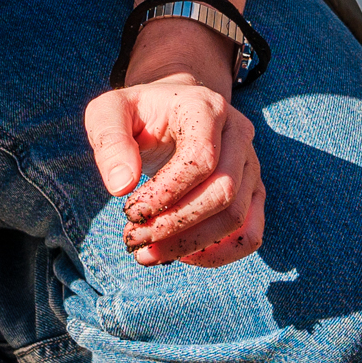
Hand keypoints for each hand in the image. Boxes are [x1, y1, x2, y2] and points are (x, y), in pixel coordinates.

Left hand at [88, 37, 265, 268]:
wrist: (170, 109)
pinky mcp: (253, 190)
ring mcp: (250, 163)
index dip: (166, 194)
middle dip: (174, 225)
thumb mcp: (108, 113)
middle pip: (223, 191)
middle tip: (133, 239)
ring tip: (148, 253)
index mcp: (205, 107)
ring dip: (191, 245)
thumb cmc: (138, 114)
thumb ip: (109, 141)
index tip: (129, 213)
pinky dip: (219, 254)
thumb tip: (121, 186)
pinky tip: (182, 255)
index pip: (201, 158)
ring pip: (236, 217)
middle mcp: (238, 132)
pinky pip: (251, 233)